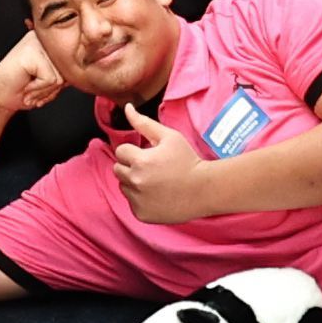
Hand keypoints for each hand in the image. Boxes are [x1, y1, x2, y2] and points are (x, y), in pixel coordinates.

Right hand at [0, 29, 70, 120]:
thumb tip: (83, 72)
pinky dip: (38, 89)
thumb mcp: (51, 79)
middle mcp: (43, 39)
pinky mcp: (30, 53)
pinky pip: (50, 79)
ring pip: (60, 77)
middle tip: (34, 88)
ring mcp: (35, 43)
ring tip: (30, 87)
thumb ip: (65, 72)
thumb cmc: (22, 89)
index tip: (42, 86)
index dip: (59, 83)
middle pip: (68, 71)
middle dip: (53, 88)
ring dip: (44, 90)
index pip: (72, 64)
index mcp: (49, 42)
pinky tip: (26, 85)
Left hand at [103, 105, 223, 225]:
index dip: (134, 151)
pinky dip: (140, 199)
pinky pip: (132, 203)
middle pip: (118, 169)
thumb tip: (127, 108)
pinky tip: (157, 195)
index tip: (148, 155)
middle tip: (151, 168)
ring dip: (134, 182)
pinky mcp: (141, 214)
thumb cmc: (187, 160)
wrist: (203, 190)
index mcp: (140, 161)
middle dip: (131, 166)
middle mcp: (136, 182)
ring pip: (124, 186)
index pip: (121, 152)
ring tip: (155, 182)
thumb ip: (144, 123)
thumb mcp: (169, 137)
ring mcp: (138, 200)